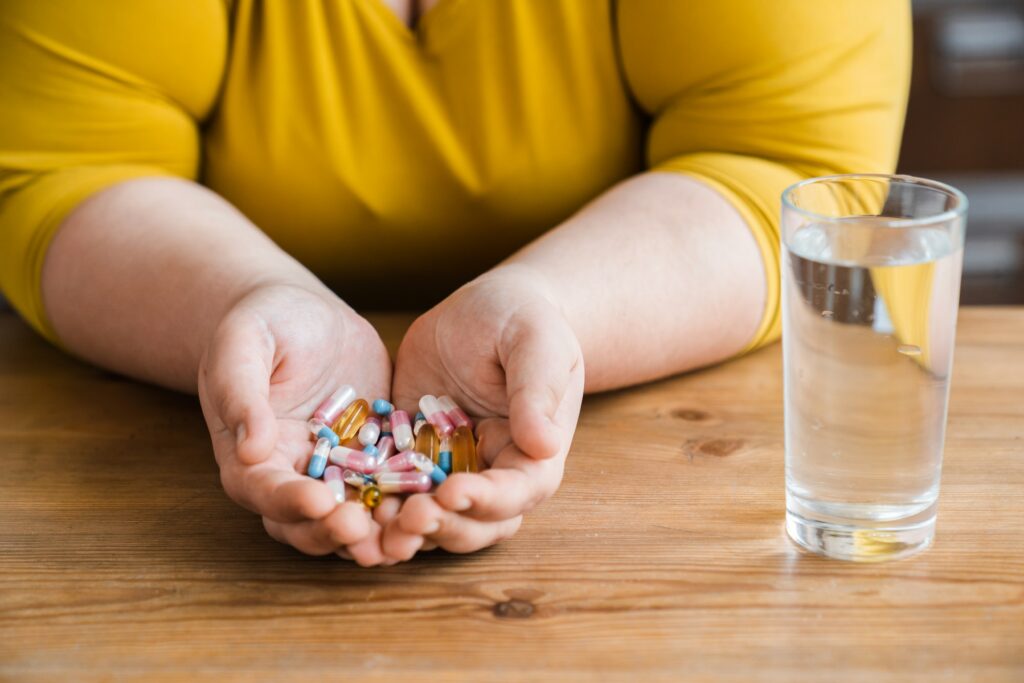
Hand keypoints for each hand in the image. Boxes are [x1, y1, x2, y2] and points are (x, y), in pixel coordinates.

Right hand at [197, 282, 394, 565]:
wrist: (307, 314)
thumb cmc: (265, 322)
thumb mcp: (243, 344)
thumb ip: (240, 393)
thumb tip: (251, 449)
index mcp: (250, 457)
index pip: (264, 491)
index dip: (290, 503)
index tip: (320, 503)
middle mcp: (293, 476)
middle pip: (308, 523)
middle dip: (335, 533)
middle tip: (366, 533)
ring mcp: (338, 472)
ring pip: (354, 517)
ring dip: (378, 535)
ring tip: (406, 539)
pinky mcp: (377, 458)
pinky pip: (394, 487)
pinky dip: (411, 502)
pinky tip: (437, 504)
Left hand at [383, 266, 583, 558]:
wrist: (483, 308)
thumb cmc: (521, 319)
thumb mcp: (536, 343)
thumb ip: (537, 391)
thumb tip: (545, 444)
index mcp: (532, 453)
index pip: (517, 493)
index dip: (487, 500)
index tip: (452, 491)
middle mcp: (492, 472)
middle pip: (475, 524)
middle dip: (442, 527)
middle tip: (408, 517)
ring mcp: (449, 469)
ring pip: (432, 518)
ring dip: (406, 531)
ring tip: (375, 526)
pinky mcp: (410, 455)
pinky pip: (392, 489)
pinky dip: (374, 502)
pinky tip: (348, 502)